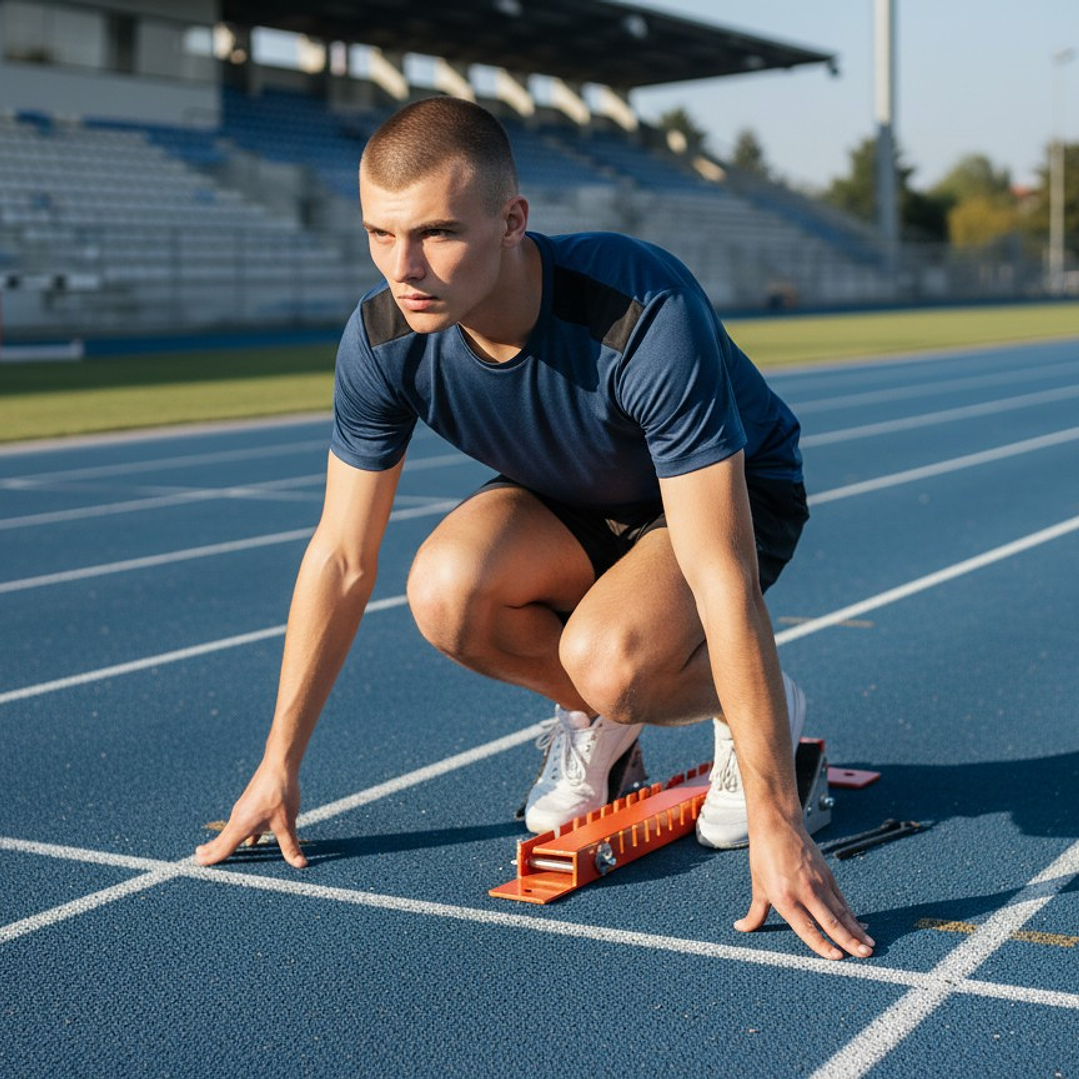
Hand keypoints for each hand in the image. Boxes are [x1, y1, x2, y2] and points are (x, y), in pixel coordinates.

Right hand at [194, 760, 307, 868]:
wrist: (279, 765)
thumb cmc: (280, 794)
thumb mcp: (287, 823)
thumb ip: (291, 846)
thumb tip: (300, 864)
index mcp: (241, 826)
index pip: (223, 848)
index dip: (211, 858)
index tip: (198, 864)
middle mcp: (238, 817)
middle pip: (222, 839)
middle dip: (211, 850)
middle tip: (197, 858)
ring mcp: (244, 809)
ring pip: (232, 830)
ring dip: (225, 842)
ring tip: (219, 849)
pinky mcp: (251, 802)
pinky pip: (242, 823)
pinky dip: (241, 834)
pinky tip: (252, 840)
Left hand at [736, 818, 873, 959]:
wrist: (777, 826)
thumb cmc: (764, 856)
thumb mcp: (758, 886)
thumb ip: (755, 913)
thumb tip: (741, 928)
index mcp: (785, 899)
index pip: (807, 929)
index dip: (823, 945)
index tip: (837, 957)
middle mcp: (805, 893)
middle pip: (831, 922)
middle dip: (849, 941)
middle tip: (865, 955)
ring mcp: (819, 883)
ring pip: (841, 912)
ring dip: (857, 930)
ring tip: (869, 946)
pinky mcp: (828, 875)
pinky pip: (842, 900)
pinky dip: (852, 914)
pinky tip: (860, 926)